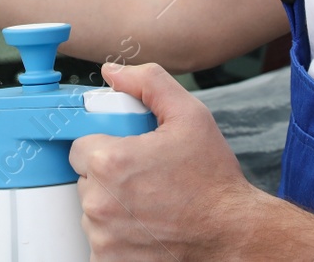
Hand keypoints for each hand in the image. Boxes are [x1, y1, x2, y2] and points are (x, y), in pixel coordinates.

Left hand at [69, 62, 264, 260]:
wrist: (233, 234)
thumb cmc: (213, 181)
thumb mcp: (190, 116)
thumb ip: (149, 83)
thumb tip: (113, 72)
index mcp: (110, 161)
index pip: (79, 147)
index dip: (105, 147)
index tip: (128, 154)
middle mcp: (99, 202)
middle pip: (85, 180)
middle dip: (109, 177)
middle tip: (144, 179)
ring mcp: (102, 238)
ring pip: (92, 212)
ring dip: (113, 207)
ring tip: (150, 205)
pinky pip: (100, 242)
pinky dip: (118, 236)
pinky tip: (147, 229)